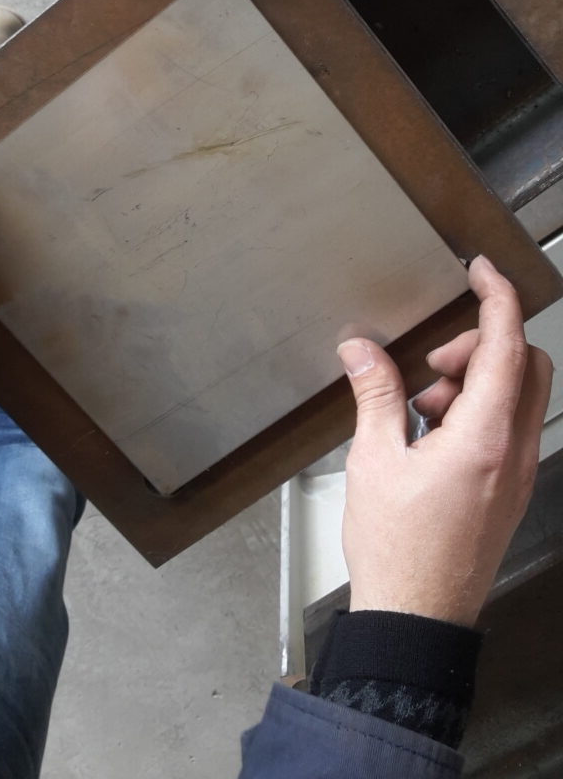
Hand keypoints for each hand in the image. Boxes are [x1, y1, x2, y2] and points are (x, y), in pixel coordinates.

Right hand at [337, 255, 552, 626]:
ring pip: (521, 396)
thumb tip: (362, 350)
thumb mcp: (374, 461)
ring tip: (422, 406)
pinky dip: (479, 411)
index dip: (497, 297)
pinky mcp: (508, 490)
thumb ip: (374, 394)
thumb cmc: (398, 552)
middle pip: (527, 365)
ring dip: (477, 380)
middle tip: (434, 361)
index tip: (482, 271)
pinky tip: (431, 433)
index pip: (507, 345)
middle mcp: (514, 453)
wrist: (416, 619)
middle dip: (481, 345)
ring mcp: (516, 474)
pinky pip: (509, 428)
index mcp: (485, 438)